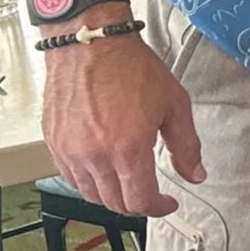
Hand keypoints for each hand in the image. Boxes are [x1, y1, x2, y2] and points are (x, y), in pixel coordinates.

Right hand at [41, 37, 202, 217]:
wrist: (90, 42)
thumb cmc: (131, 67)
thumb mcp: (174, 103)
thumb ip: (186, 145)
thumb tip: (195, 174)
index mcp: (127, 149)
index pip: (140, 202)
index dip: (158, 208)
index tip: (168, 202)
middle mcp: (95, 156)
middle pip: (114, 204)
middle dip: (137, 204)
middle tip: (149, 193)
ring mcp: (69, 151)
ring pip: (90, 194)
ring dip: (111, 196)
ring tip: (126, 181)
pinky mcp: (53, 143)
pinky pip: (70, 176)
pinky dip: (88, 181)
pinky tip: (101, 168)